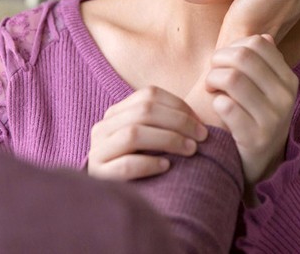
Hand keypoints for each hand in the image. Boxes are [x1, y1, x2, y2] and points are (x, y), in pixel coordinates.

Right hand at [88, 86, 208, 180]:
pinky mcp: (99, 175)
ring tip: (190, 150)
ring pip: (133, 133)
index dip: (179, 106)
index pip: (149, 95)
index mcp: (116, 113)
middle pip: (143, 111)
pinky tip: (167, 167)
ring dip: (168, 139)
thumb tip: (199, 120)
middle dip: (179, 122)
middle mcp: (102, 128)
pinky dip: (149, 163)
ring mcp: (97, 151)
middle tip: (202, 137)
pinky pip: (126, 165)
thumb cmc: (143, 168)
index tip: (200, 123)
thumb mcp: (150, 141)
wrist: (114, 204)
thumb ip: (165, 124)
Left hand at [204, 35, 297, 194]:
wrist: (257, 167)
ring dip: (212, 80)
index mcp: (288, 80)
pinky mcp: (256, 138)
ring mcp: (274, 119)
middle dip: (218, 61)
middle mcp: (286, 97)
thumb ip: (260, 63)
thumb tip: (263, 36)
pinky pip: (226, 106)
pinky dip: (214, 103)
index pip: (258, 43)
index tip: (223, 63)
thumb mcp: (261, 90)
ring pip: (232, 78)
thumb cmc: (251, 119)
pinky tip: (216, 109)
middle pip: (243, 57)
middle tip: (211, 76)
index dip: (232, 47)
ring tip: (210, 90)